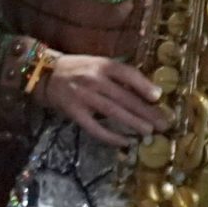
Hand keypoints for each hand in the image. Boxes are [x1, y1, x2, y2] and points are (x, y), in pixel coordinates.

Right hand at [36, 54, 167, 148]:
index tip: (158, 97)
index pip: (127, 74)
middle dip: (146, 111)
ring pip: (113, 112)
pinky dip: (111, 136)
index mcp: (102, 65)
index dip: (144, 85)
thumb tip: (146, 93)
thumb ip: (118, 76)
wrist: (44, 74)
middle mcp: (93, 80)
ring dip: (133, 123)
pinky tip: (125, 142)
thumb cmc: (77, 68)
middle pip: (125, 97)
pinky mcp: (74, 112)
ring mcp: (83, 97)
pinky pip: (95, 127)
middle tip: (163, 123)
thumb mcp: (97, 64)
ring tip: (149, 132)